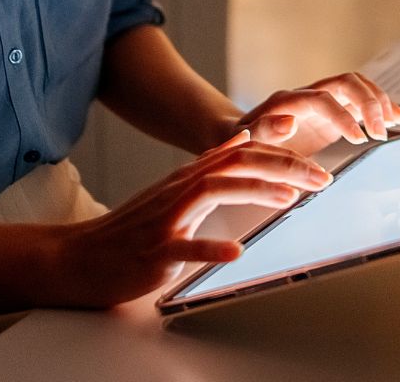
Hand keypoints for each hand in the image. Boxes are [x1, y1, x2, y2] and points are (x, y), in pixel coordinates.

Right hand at [46, 130, 330, 307]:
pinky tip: (236, 252)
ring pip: (213, 192)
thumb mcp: (172, 192)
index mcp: (187, 178)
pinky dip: (211, 248)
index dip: (281, 154)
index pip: (241, 154)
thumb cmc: (131, 231)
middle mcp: (178, 190)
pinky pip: (184, 248)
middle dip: (281, 166)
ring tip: (290, 198)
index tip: (317, 163)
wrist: (78, 257)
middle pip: (235, 164)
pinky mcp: (154, 251)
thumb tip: (242, 141)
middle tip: (321, 178)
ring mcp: (165, 219)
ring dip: (254, 192)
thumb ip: (208, 168)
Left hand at [233, 72, 399, 155]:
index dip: (344, 116)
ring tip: (395, 123)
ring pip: (357, 86)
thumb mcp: (244, 142)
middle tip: (380, 133)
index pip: (324, 99)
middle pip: (347, 83)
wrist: (237, 139)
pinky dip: (381, 107)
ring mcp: (321, 101)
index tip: (359, 139)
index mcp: (288, 101)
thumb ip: (265, 132)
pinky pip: (360, 100)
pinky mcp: (332, 112)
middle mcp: (308, 95)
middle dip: (369, 104)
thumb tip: (289, 122)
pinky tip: (397, 119)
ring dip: (379, 101)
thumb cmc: (239, 143)